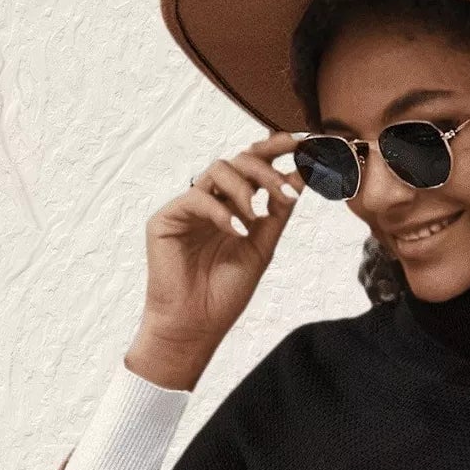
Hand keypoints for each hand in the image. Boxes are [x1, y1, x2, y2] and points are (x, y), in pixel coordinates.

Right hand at [127, 132, 307, 388]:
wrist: (196, 326)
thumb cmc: (225, 293)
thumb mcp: (261, 249)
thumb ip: (276, 214)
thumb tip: (299, 177)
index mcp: (233, 206)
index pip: (254, 168)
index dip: (275, 150)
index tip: (303, 143)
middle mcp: (211, 200)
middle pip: (238, 161)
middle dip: (266, 168)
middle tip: (286, 189)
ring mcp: (188, 207)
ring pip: (218, 170)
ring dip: (244, 189)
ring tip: (255, 216)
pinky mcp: (166, 218)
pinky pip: (197, 198)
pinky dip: (222, 212)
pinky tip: (237, 232)